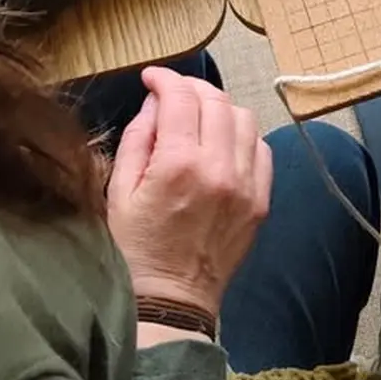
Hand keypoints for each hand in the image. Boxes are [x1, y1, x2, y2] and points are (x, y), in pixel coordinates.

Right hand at [107, 67, 272, 318]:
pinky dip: (242, 136)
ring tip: (198, 116)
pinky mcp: (261, 201)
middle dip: (191, 88)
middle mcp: (220, 168)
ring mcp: (246, 185)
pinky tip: (222, 143)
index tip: (152, 78)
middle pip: (216, 101)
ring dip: (220, 108)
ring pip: (244, 118)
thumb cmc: (136, 249)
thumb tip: (154, 104)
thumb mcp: (118, 192)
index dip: (164, 79)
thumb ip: (138, 139)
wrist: (171, 301)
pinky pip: (262, 149)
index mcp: (179, 165)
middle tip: (172, 93)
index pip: (180, 98)